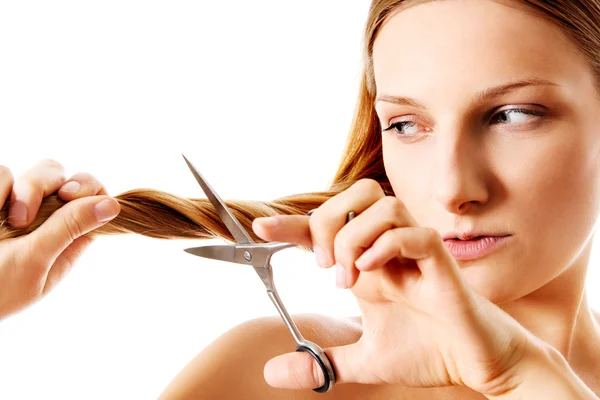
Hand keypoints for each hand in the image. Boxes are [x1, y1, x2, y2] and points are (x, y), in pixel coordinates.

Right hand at [0, 159, 119, 319]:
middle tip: (24, 216)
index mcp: (67, 238)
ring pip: (33, 173)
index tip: (69, 193)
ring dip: (16, 191)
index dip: (88, 187)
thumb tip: (113, 205)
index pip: (94, 198)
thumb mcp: (34, 261)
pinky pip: (1, 174)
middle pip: (62, 177)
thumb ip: (68, 229)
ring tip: (1, 223)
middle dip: (44, 184)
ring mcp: (16, 208)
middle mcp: (46, 219)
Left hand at [253, 179, 541, 396]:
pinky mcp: (442, 263)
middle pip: (356, 193)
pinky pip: (415, 234)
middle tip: (324, 267)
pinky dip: (388, 246)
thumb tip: (272, 370)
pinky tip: (375, 273)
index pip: (327, 228)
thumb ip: (319, 364)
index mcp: (369, 262)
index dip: (292, 224)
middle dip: (328, 221)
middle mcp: (390, 248)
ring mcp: (416, 252)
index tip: (260, 230)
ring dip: (355, 237)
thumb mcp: (361, 361)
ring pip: (382, 205)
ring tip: (351, 278)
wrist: (474, 365)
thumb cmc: (426, 352)